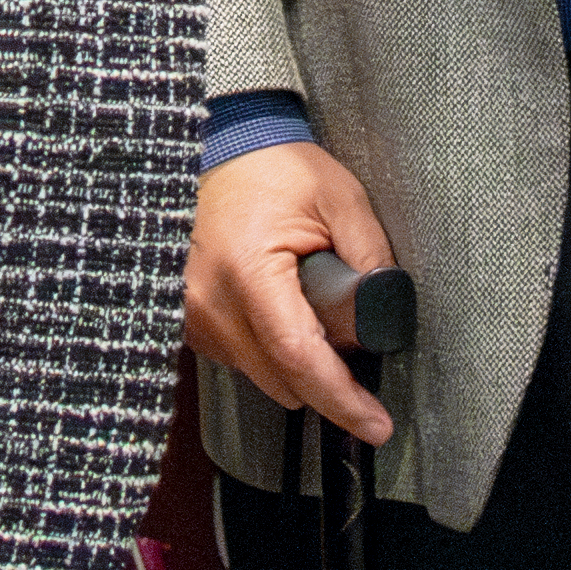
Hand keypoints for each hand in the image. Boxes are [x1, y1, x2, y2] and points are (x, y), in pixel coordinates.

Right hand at [185, 140, 399, 443]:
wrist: (224, 145)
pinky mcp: (185, 316)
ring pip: (259, 374)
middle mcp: (209, 301)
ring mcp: (190, 312)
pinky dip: (266, 348)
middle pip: (280, 379)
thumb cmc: (278, 168)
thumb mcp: (342, 201)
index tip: (375, 424)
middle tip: (352, 335)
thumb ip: (371, 259)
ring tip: (308, 303)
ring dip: (293, 362)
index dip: (341, 399)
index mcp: (247, 272)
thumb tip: (385, 320)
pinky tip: (278, 307)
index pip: (298, 358)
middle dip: (326, 378)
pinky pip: (236, 356)